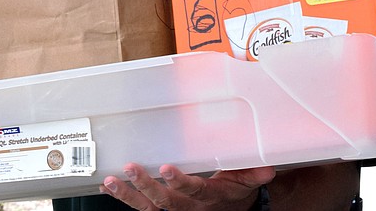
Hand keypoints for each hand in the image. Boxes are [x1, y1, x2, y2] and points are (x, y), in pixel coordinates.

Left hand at [99, 162, 274, 210]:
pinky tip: (108, 187)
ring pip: (148, 209)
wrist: (231, 210)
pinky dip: (124, 198)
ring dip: (128, 195)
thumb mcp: (247, 181)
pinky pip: (141, 208)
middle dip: (146, 186)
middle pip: (165, 202)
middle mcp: (189, 207)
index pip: (194, 190)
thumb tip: (267, 168)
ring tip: (111, 182)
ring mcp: (174, 210)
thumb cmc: (235, 190)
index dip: (180, 182)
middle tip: (131, 168)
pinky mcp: (162, 209)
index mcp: (210, 197)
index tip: (166, 168)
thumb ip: (254, 173)